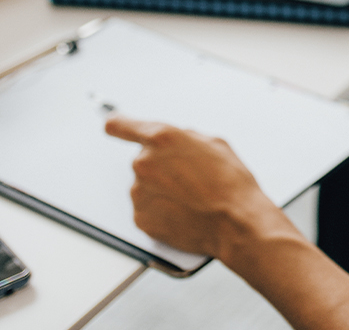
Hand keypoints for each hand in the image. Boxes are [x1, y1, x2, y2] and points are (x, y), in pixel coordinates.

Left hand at [104, 116, 297, 259]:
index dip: (118, 124)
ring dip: (162, 189)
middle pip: (143, 160)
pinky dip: (161, 210)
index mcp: (162, 138)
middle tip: (189, 178)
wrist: (234, 223)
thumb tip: (178, 141)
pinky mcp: (140, 218)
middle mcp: (144, 163)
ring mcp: (139, 193)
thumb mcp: (216, 144)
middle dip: (162, 166)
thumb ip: (187, 138)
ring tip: (191, 198)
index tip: (114, 125)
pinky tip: (184, 212)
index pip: (120, 125)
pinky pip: (146, 209)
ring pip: (145, 185)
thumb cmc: (230, 184)